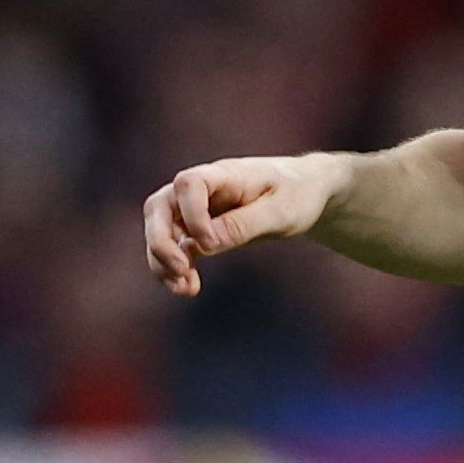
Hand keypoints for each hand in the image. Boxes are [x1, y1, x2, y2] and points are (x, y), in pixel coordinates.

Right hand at [143, 153, 335, 294]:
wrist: (305, 192)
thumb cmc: (296, 194)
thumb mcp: (281, 211)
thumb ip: (244, 224)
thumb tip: (207, 244)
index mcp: (224, 174)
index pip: (188, 183)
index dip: (192, 214)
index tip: (210, 244)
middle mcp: (202, 189)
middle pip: (159, 206)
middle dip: (160, 241)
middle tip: (181, 269)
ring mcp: (196, 208)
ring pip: (160, 229)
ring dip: (163, 260)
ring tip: (185, 288)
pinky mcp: (199, 228)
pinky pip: (175, 247)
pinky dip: (175, 268)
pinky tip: (188, 288)